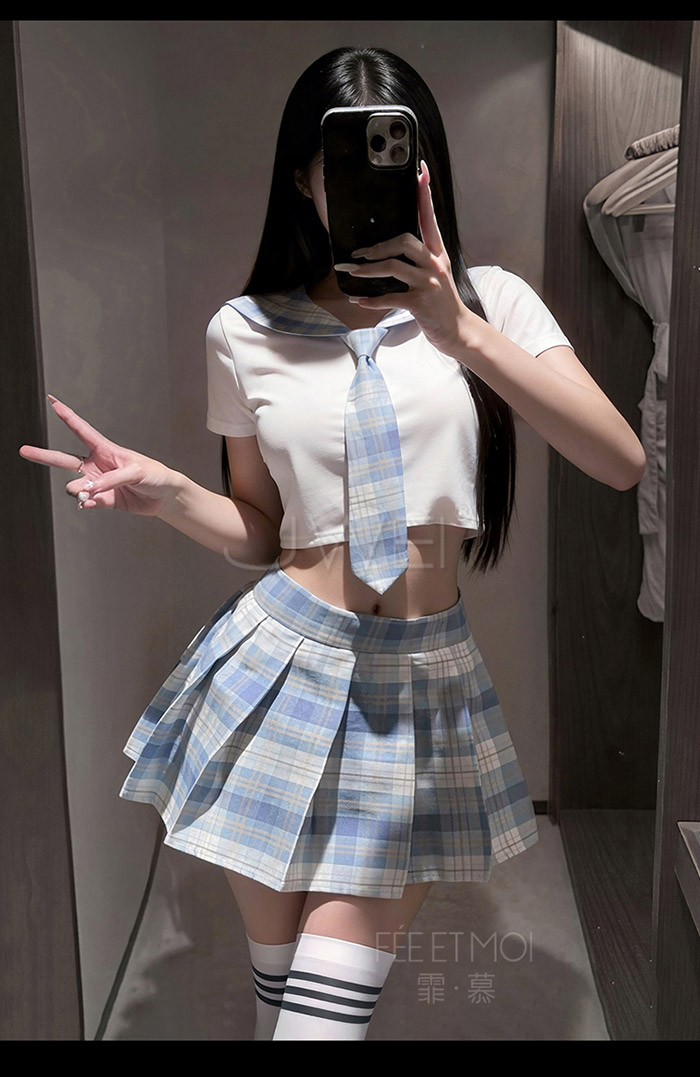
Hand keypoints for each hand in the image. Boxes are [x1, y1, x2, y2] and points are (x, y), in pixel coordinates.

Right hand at [19, 395, 180, 516]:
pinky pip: (87, 502)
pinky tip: (88, 503)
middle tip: (23, 450)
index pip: (82, 430)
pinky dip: (86, 503)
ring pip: (75, 485)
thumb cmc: (154, 475)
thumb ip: (111, 480)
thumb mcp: (136, 472)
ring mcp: (98, 483)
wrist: (164, 497)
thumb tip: (88, 490)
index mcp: (106, 449)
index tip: (53, 402)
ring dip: (78, 489)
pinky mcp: (103, 500)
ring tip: (85, 493)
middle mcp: (97, 465)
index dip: (67, 416)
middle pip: (64, 459)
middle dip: (43, 455)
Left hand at [333, 160, 479, 355]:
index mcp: (437, 253)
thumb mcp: (435, 274)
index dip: (424, 194)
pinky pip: (391, 297)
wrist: (459, 330)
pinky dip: (372, 300)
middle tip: (359, 253)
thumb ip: (419, 259)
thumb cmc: (441, 302)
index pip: (429, 217)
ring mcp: (428, 283)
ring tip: (352, 272)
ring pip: (393, 267)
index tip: (420, 171)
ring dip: (368, 270)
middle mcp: (434, 264)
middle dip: (378, 245)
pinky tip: (360, 301)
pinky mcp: (421, 303)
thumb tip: (390, 248)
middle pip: (404, 240)